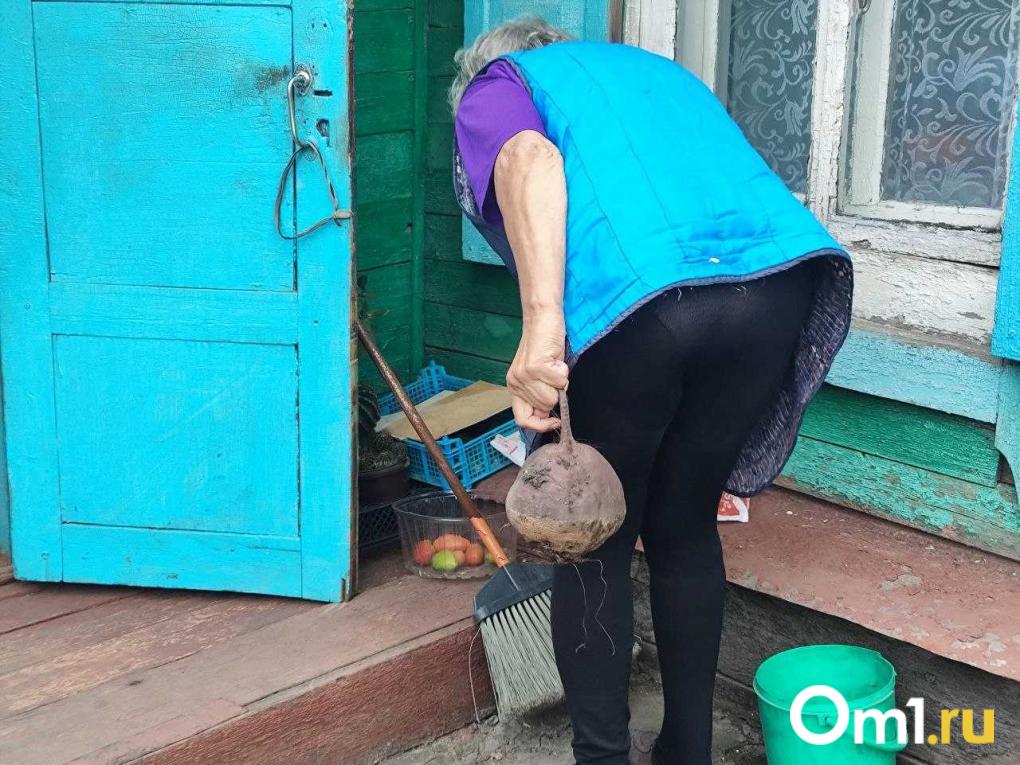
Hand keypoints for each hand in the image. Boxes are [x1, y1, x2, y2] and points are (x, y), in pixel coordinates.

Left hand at [506, 314, 568, 431]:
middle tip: (553, 374)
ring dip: (560, 382)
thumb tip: (548, 415)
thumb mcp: (537, 374)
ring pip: (552, 398)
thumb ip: (538, 395)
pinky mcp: (536, 366)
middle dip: (555, 394)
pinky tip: (556, 358)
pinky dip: (564, 370)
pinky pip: (560, 382)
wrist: (542, 317)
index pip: (522, 420)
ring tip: (554, 365)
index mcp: (514, 387)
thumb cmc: (544, 345)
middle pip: (544, 408)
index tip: (555, 421)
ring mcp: (525, 375)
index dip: (540, 425)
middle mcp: (515, 383)